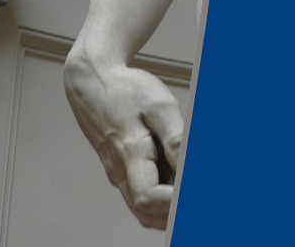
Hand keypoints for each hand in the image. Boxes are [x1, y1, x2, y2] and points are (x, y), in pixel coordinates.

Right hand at [65, 51, 184, 229]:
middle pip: (146, 211)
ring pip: (142, 209)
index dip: (174, 203)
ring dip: (168, 211)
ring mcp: (118, 173)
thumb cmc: (127, 90)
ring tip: (193, 195)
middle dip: (174, 212)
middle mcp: (120, 171)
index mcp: (130, 153)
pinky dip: (160, 202)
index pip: (148, 198)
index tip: (195, 193)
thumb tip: (187, 168)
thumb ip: (175, 138)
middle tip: (200, 198)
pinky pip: (139, 196)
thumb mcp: (159, 105)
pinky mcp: (121, 170)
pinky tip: (179, 188)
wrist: (93, 82)